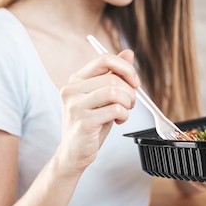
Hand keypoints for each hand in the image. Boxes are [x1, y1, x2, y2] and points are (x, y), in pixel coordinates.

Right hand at [57, 49, 138, 171]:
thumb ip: (114, 75)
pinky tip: (119, 121)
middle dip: (130, 91)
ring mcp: (75, 105)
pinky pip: (114, 109)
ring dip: (127, 103)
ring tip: (124, 112)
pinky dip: (124, 115)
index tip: (134, 82)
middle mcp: (71, 89)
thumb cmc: (91, 125)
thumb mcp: (103, 97)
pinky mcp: (83, 121)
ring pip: (114, 91)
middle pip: (112, 78)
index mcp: (76, 80)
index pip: (104, 59)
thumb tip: (128, 53)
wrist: (74, 153)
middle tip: (130, 104)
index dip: (125, 68)